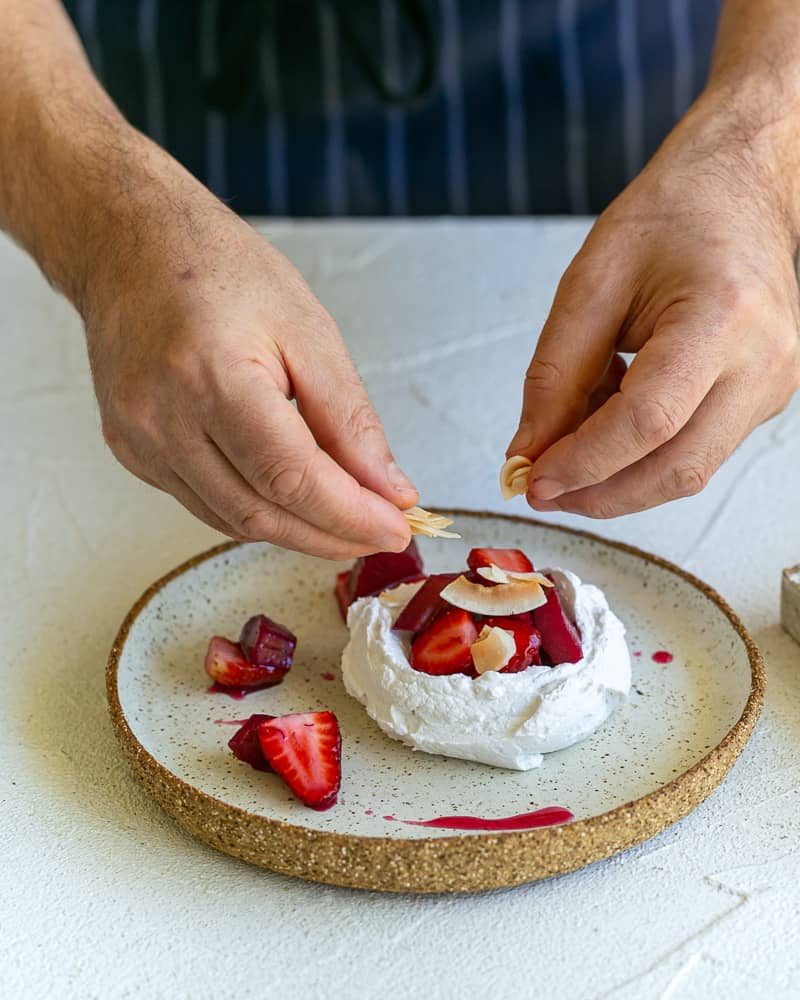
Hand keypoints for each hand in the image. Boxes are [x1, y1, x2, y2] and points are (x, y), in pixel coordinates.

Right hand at [84, 156, 415, 557]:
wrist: (129, 247)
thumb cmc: (219, 270)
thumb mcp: (307, 329)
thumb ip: (349, 418)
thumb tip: (389, 488)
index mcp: (208, 375)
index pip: (289, 477)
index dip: (349, 514)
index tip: (397, 526)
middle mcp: (161, 418)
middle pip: (260, 512)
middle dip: (331, 534)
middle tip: (383, 532)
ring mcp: (139, 440)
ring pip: (233, 519)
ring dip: (298, 530)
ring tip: (348, 518)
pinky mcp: (132, 452)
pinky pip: (206, 504)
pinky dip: (258, 512)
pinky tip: (293, 498)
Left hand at [507, 95, 799, 517]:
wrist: (740, 185)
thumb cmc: (675, 213)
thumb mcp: (591, 281)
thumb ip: (554, 373)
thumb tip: (530, 449)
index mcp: (722, 317)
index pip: (648, 422)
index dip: (584, 462)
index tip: (534, 479)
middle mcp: (763, 361)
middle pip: (677, 468)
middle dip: (600, 492)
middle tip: (542, 489)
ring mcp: (772, 385)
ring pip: (688, 470)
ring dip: (618, 476)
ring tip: (570, 442)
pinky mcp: (763, 399)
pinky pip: (696, 449)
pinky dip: (641, 453)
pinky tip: (609, 421)